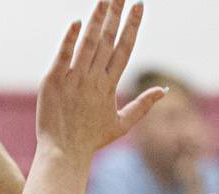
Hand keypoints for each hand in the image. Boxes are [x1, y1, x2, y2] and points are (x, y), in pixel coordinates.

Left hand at [35, 0, 163, 161]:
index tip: (139, 6)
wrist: (64, 154)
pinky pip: (63, 56)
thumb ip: (143, 105)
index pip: (123, 49)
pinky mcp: (54, 81)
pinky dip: (70, 39)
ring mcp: (73, 79)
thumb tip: (165, 91)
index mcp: (109, 86)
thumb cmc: (91, 139)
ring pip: (87, 43)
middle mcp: (93, 79)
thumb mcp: (122, 124)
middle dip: (116, 14)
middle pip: (107, 40)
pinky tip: (76, 22)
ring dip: (97, 19)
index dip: (132, 26)